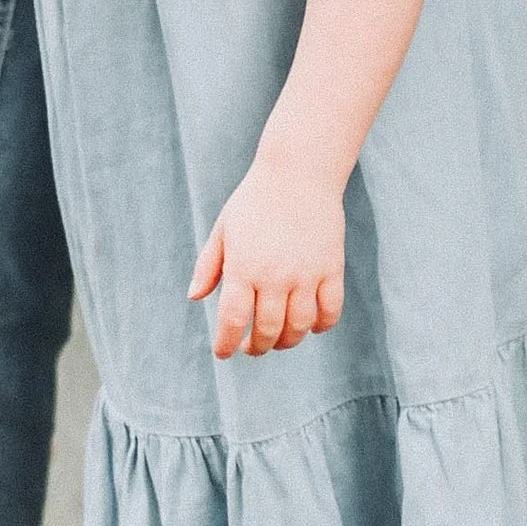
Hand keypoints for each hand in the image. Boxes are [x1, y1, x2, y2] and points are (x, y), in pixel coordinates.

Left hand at [190, 153, 345, 358]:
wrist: (298, 172)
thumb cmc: (255, 200)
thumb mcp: (224, 229)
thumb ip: (209, 265)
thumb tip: (195, 297)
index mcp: (243, 267)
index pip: (233, 320)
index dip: (226, 344)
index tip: (223, 353)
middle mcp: (275, 275)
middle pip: (268, 331)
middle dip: (257, 348)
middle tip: (252, 348)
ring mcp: (306, 274)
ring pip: (299, 326)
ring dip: (287, 341)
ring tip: (278, 340)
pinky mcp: (331, 269)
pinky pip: (330, 311)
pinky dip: (321, 326)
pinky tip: (310, 326)